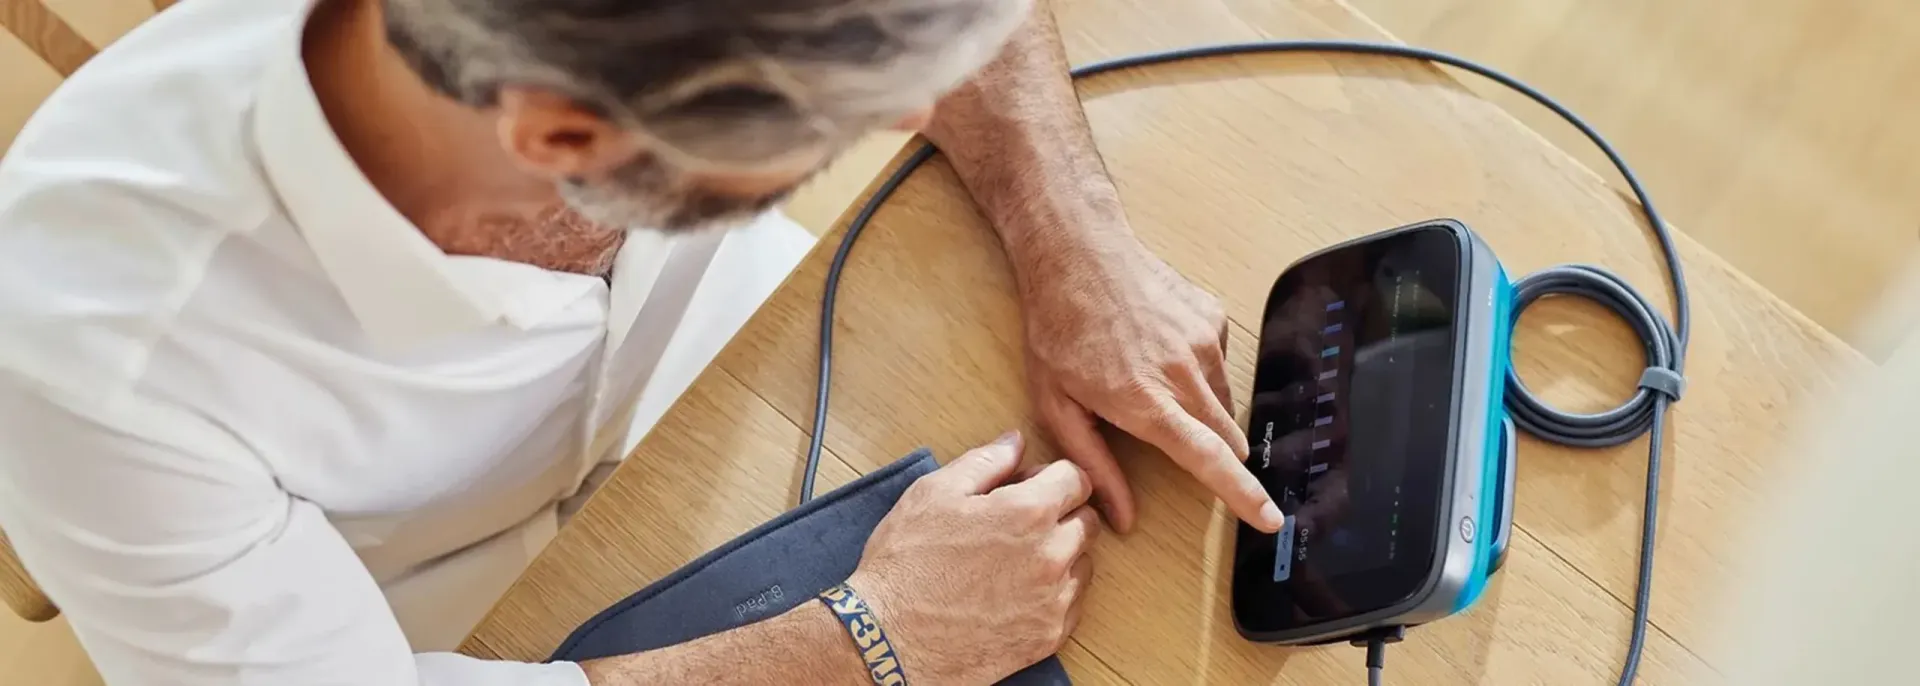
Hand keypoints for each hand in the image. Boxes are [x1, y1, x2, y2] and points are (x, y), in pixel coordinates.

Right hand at [848, 432, 1096, 684]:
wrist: (890, 640)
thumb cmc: (905, 564)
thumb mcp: (933, 494)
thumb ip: (984, 462)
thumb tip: (1015, 441)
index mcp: (1028, 512)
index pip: (1077, 478)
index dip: (1053, 478)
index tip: (1030, 488)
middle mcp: (1051, 555)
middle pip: (1087, 520)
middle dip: (1061, 514)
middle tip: (1018, 525)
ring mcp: (1054, 600)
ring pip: (1083, 562)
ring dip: (1061, 555)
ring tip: (1015, 561)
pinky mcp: (1049, 636)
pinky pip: (1073, 604)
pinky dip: (1054, 594)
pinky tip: (1016, 593)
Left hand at [1021, 243, 1282, 533]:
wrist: (1077, 252)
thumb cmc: (1057, 330)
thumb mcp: (1057, 406)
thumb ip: (1095, 465)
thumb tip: (1124, 517)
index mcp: (1147, 403)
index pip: (1209, 460)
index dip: (1243, 495)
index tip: (1271, 520)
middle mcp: (1184, 373)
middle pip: (1227, 438)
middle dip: (1218, 456)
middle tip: (1178, 440)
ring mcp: (1204, 342)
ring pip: (1224, 402)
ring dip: (1202, 412)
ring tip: (1152, 386)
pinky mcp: (1213, 318)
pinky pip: (1221, 364)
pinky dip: (1200, 373)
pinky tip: (1162, 353)